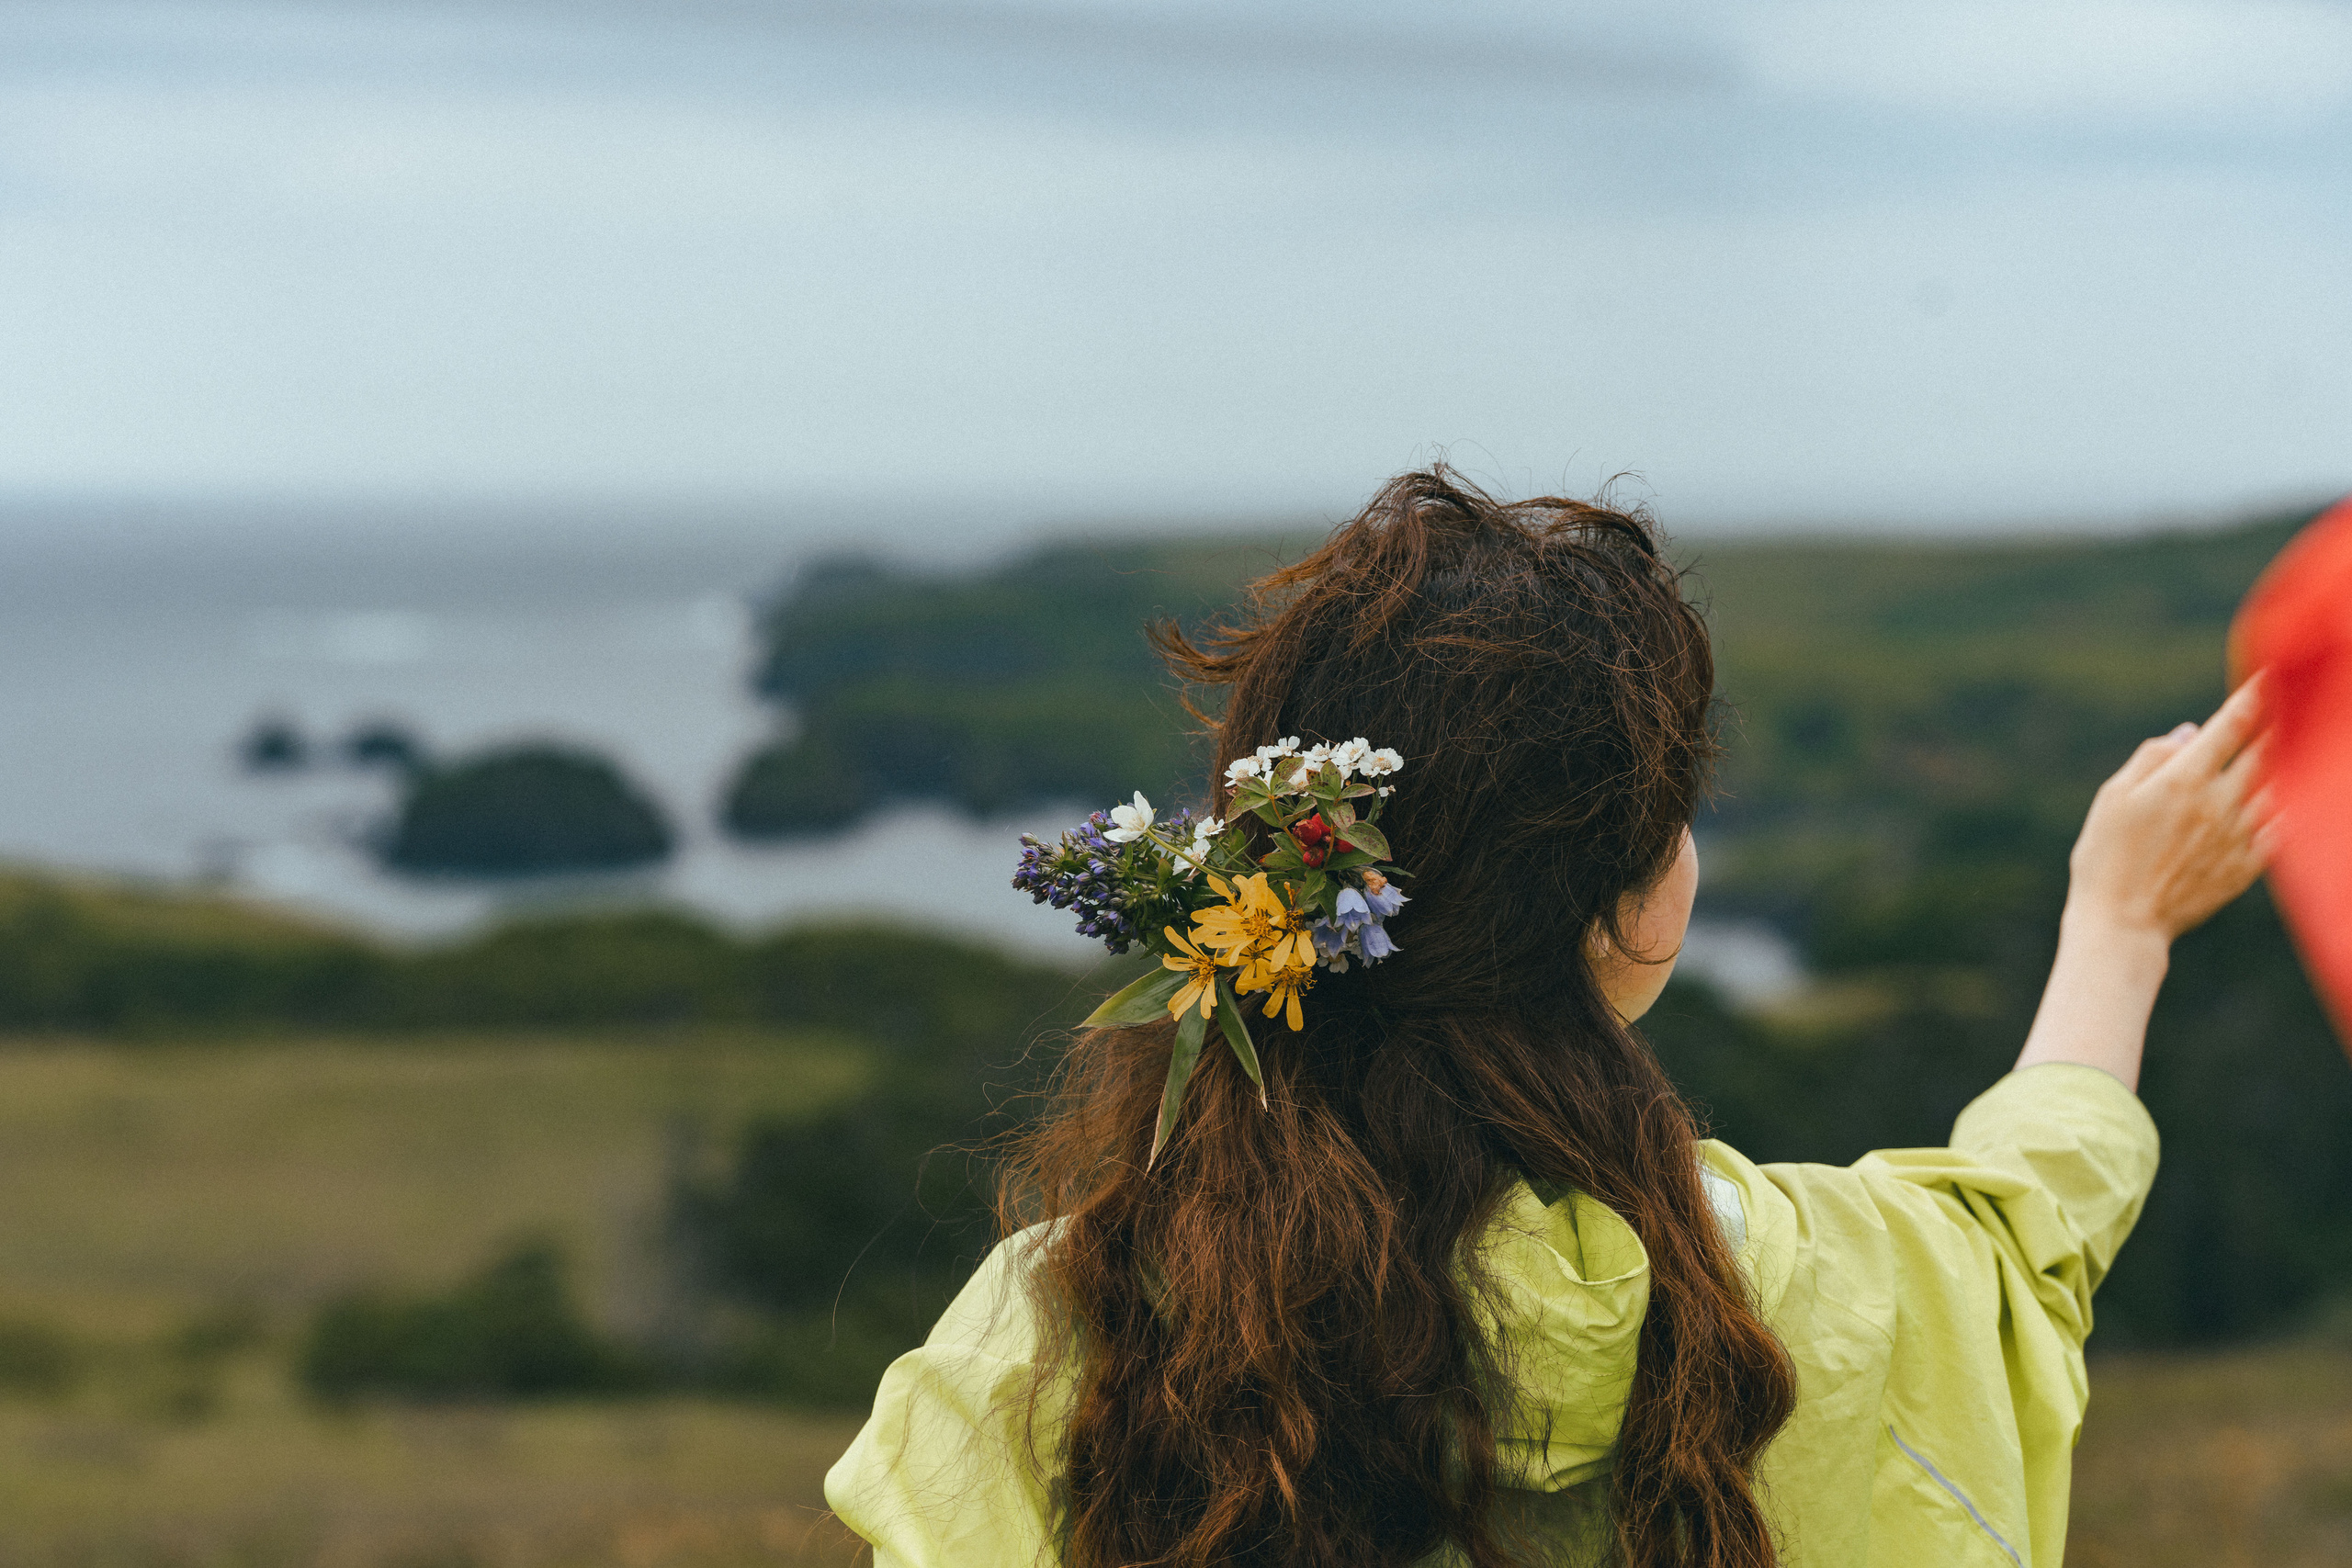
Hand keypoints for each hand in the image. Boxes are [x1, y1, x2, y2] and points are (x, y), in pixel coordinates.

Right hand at [2065, 678, 2271, 944]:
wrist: (2123, 924)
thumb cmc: (2104, 858)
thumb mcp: (2112, 798)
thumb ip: (2152, 758)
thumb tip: (2188, 733)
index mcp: (2183, 780)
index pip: (2230, 726)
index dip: (2253, 696)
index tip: (2269, 675)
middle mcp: (2219, 803)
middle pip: (2266, 752)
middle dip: (2280, 724)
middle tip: (2293, 704)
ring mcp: (2238, 836)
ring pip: (2278, 787)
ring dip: (2285, 764)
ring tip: (2291, 747)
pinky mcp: (2248, 865)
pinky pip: (2280, 827)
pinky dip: (2284, 807)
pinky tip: (2282, 798)